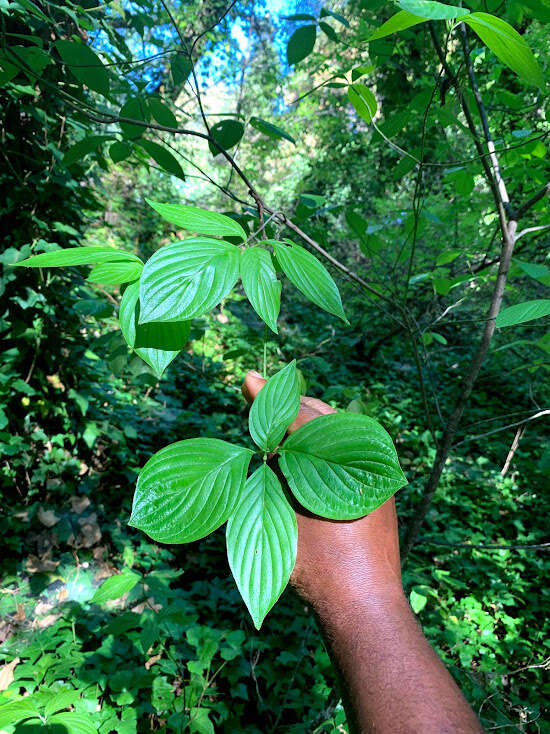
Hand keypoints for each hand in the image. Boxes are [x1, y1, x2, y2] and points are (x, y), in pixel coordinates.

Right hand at [242, 370, 403, 612]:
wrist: (362, 607)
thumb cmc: (319, 565)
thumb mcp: (284, 511)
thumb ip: (271, 467)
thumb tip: (257, 435)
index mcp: (348, 457)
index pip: (303, 413)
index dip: (271, 399)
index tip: (248, 380)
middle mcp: (371, 457)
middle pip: (323, 415)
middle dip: (288, 406)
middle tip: (257, 397)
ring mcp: (380, 472)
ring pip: (337, 430)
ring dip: (306, 424)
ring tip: (275, 425)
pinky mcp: (379, 487)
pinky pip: (348, 450)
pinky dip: (322, 444)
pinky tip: (301, 453)